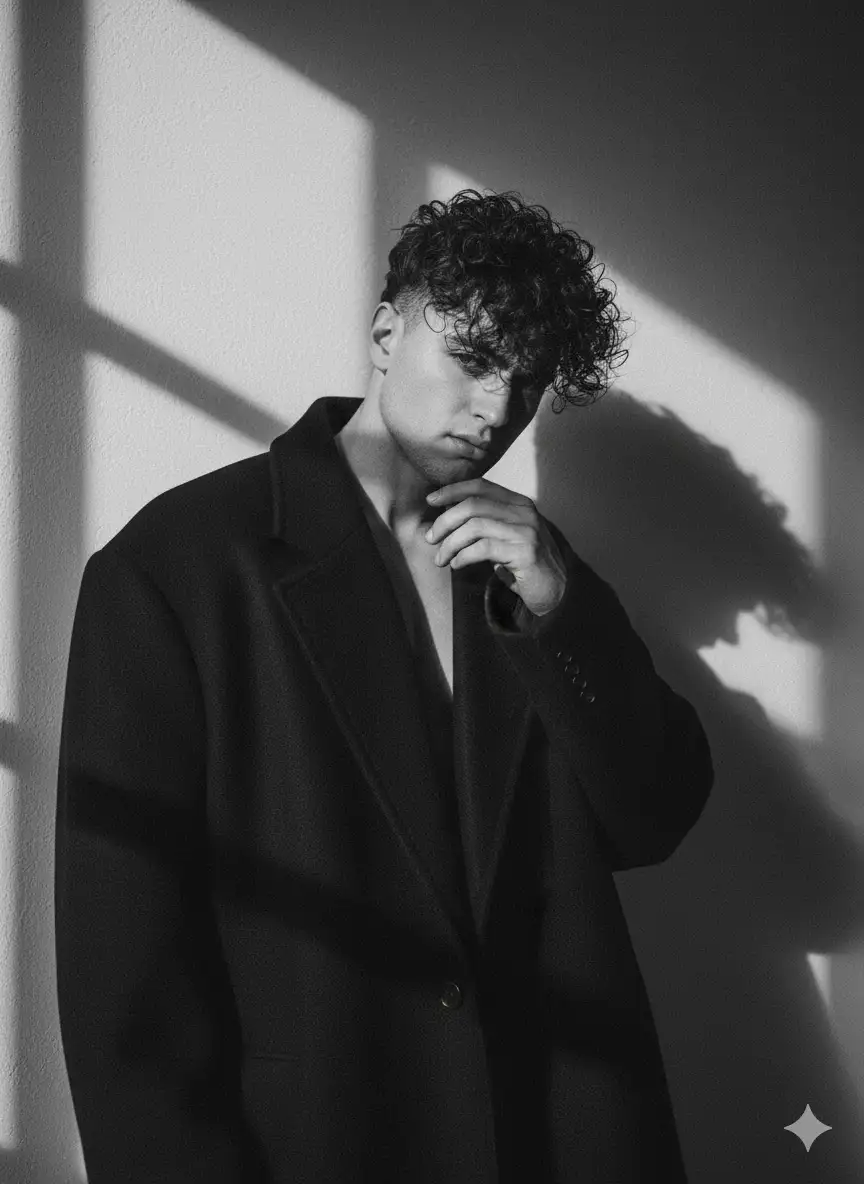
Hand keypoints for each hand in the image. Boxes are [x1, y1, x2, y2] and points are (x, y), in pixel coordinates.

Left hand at [424, 478, 567, 615]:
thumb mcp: (505, 536)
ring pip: (475, 526)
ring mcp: (527, 531)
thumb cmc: (523, 564)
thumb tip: (444, 516)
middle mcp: (525, 513)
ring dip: (450, 543)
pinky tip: (457, 564)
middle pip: (473, 505)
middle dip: (445, 521)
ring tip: (441, 558)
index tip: (430, 500)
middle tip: (431, 538)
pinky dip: (463, 556)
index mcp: (519, 503)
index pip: (481, 486)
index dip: (453, 490)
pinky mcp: (525, 553)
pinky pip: (483, 548)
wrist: (556, 590)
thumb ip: (484, 522)